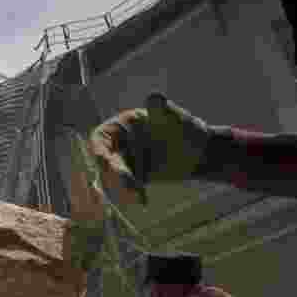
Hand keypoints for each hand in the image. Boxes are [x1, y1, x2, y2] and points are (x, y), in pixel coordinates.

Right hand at [88, 93, 213, 206]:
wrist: (197, 153)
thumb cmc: (184, 129)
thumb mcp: (175, 118)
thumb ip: (163, 110)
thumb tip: (154, 97)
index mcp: (120, 126)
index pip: (100, 138)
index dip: (98, 149)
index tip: (104, 160)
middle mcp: (117, 146)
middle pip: (106, 161)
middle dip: (115, 174)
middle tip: (130, 184)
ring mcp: (123, 163)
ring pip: (113, 178)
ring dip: (122, 188)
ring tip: (139, 197)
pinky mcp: (131, 178)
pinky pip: (124, 189)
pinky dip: (131, 194)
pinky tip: (143, 199)